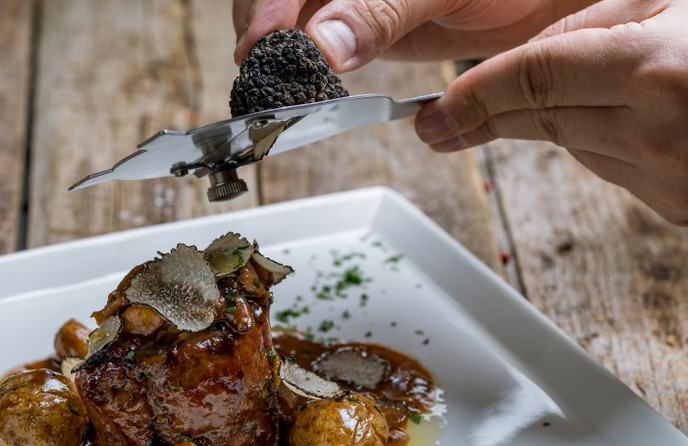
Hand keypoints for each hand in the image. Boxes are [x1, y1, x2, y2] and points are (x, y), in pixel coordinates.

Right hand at [232, 0, 591, 69]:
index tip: (263, 42)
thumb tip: (321, 45)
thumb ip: (379, 11)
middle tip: (259, 68)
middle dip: (260, 22)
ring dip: (275, 45)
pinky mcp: (359, 19)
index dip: (269, 2)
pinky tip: (302, 80)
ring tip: (277, 79)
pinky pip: (314, 34)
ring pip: (290, 12)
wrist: (545, 0)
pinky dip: (302, 61)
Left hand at [416, 1, 687, 224]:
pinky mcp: (679, 209)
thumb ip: (606, 21)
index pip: (534, 80)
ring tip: (566, 93)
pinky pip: (614, 169)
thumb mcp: (682, 1)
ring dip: (556, 120)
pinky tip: (631, 118)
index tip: (434, 113)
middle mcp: (661, 135)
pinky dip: (605, 142)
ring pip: (575, 147)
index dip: (475, 96)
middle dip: (486, 117)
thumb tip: (537, 51)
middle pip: (542, 122)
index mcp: (660, 72)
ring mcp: (672, 180)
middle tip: (439, 123)